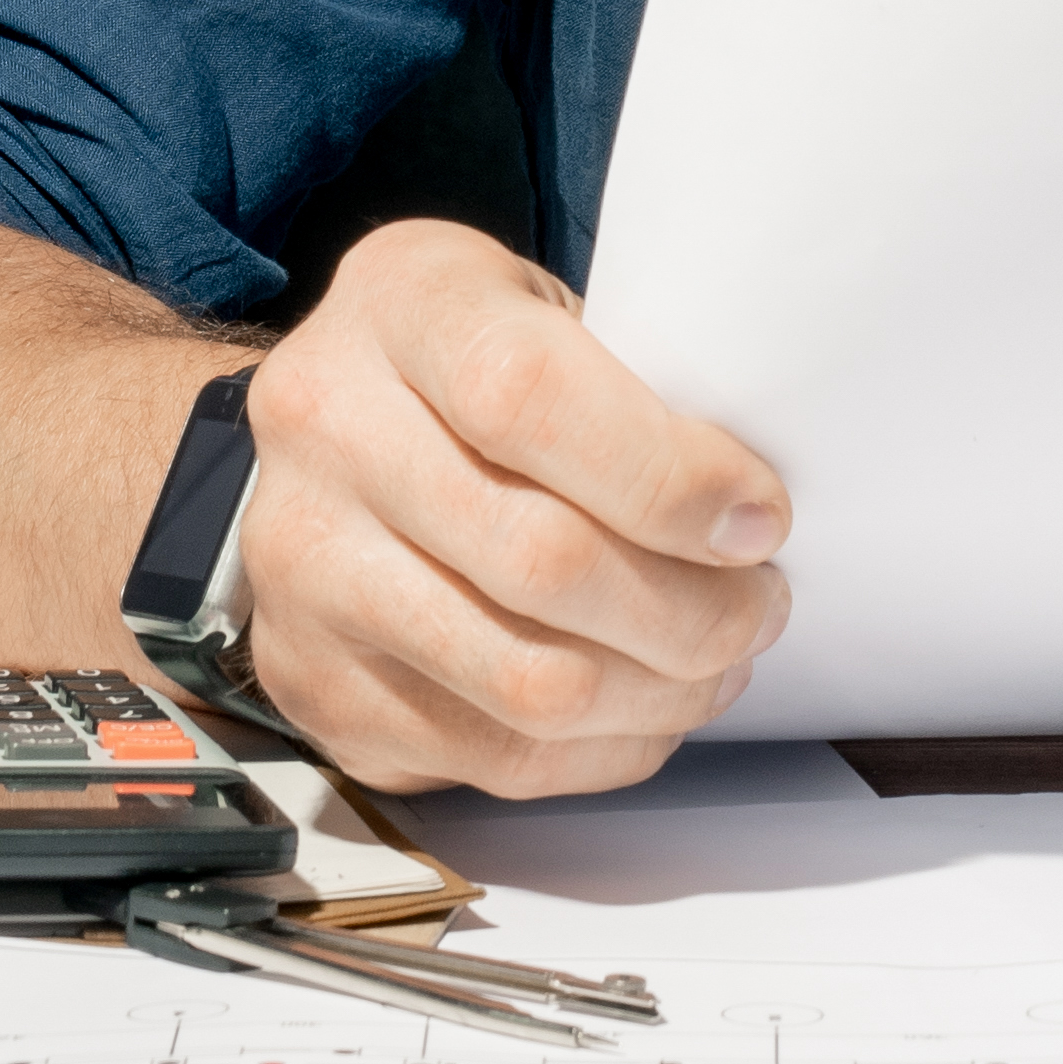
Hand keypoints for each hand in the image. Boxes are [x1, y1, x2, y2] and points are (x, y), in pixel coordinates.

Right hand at [218, 220, 794, 798]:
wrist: (323, 430)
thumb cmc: (466, 365)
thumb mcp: (539, 308)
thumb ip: (629, 382)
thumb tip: (746, 515)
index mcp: (399, 305)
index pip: (528, 400)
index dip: (667, 477)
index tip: (759, 519)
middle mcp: (327, 434)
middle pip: (540, 561)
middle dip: (693, 609)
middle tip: (759, 605)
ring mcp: (302, 573)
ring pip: (529, 683)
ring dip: (662, 692)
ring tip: (718, 661)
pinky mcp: (318, 685)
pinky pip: (497, 758)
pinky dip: (606, 749)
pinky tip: (648, 708)